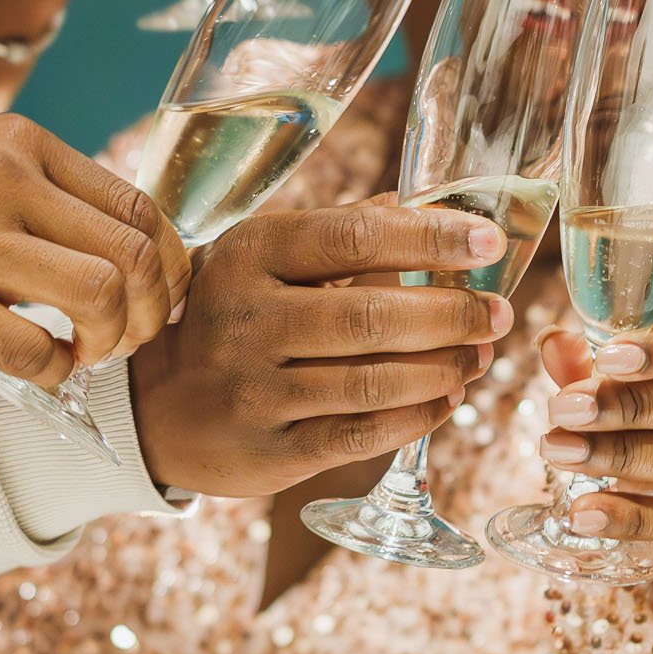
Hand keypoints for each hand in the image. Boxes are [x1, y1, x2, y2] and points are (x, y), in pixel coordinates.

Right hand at [0, 114, 190, 385]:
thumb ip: (39, 198)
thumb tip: (133, 252)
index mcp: (16, 142)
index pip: (139, 205)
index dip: (169, 266)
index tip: (157, 301)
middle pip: (137, 253)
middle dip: (149, 313)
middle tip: (124, 340)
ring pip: (102, 295)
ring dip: (108, 342)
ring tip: (82, 353)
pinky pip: (37, 350)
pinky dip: (53, 372)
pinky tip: (35, 367)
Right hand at [129, 204, 509, 496]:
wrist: (154, 409)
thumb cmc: (233, 318)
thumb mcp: (265, 260)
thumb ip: (342, 231)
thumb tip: (429, 204)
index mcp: (250, 253)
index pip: (355, 237)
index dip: (430, 239)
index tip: (488, 244)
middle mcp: (247, 318)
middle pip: (372, 315)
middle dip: (452, 315)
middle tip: (498, 314)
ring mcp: (255, 388)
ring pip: (373, 381)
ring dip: (444, 368)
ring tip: (480, 356)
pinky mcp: (270, 449)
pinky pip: (361, 434)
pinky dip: (418, 417)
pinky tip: (448, 399)